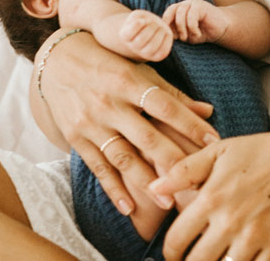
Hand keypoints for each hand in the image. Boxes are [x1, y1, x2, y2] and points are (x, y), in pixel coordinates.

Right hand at [37, 30, 219, 216]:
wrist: (56, 61)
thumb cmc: (107, 63)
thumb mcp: (138, 69)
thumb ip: (172, 94)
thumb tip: (208, 111)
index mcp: (129, 81)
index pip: (165, 106)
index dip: (190, 124)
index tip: (213, 142)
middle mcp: (109, 103)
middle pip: (146, 136)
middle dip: (172, 161)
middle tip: (195, 183)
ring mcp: (91, 122)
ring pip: (122, 157)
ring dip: (146, 182)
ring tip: (168, 202)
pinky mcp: (76, 138)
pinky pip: (97, 167)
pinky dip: (113, 189)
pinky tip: (128, 208)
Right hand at [119, 9, 173, 61]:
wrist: (146, 34)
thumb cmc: (142, 22)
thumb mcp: (138, 15)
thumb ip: (139, 17)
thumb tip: (144, 23)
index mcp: (125, 37)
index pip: (130, 32)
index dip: (138, 23)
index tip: (142, 20)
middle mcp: (134, 48)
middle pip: (142, 38)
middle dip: (151, 26)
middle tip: (154, 22)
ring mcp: (145, 54)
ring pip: (153, 45)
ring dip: (160, 32)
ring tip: (161, 27)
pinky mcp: (157, 56)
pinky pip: (163, 50)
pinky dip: (167, 39)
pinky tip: (166, 33)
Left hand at [148, 126, 269, 260]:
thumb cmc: (254, 152)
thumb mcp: (215, 152)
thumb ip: (182, 171)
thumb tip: (153, 188)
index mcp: (212, 199)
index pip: (177, 239)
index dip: (168, 251)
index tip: (170, 253)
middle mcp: (231, 221)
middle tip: (185, 260)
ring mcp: (254, 236)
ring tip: (209, 259)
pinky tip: (235, 258)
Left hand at [162, 0, 229, 44]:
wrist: (221, 29)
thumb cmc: (202, 32)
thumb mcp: (187, 35)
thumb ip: (176, 33)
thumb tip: (166, 34)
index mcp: (178, 10)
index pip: (166, 14)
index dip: (166, 26)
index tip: (169, 37)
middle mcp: (184, 5)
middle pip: (171, 11)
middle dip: (172, 26)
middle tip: (178, 38)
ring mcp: (192, 3)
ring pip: (180, 13)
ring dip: (181, 28)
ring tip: (186, 38)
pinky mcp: (201, 5)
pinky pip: (192, 16)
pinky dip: (192, 28)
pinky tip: (198, 34)